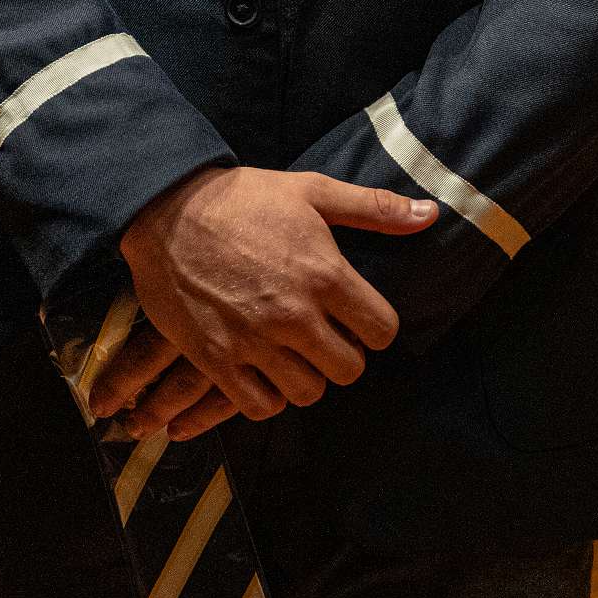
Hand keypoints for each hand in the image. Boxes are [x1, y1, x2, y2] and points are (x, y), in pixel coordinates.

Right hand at [94, 166, 436, 434]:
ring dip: (305, 376)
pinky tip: (263, 369)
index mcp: (324, 274)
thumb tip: (431, 215)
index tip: (356, 314)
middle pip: (348, 370)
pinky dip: (266, 396)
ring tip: (292, 350)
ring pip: (306, 393)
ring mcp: (254, 342)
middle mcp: (294, 315)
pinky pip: (259, 407)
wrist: (166, 209)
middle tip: (324, 334)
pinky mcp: (216, 359)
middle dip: (343, 354)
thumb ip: (374, 208)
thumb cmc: (243, 197)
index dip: (374, 325)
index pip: (382, 330)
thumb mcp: (312, 190)